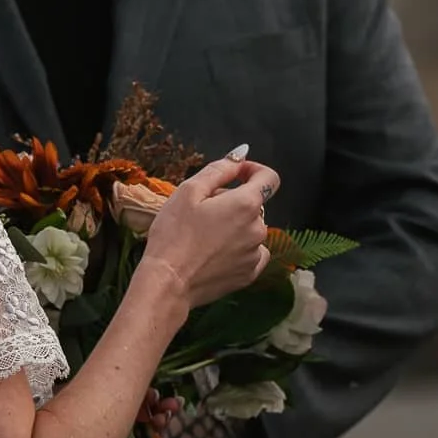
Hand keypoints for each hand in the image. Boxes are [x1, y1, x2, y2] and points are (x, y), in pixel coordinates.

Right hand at [143, 156, 275, 307]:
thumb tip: (241, 154)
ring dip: (235, 226)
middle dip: (233, 201)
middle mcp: (258, 228)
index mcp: (246, 204)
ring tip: (204, 235)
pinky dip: (238, 249)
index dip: (253, 170)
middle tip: (202, 211)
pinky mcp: (249, 274)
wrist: (168, 283)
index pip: (269, 178)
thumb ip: (220, 169)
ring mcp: (255, 253)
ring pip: (250, 229)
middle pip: (254, 205)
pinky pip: (251, 253)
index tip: (235, 174)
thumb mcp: (189, 191)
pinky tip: (215, 253)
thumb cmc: (174, 234)